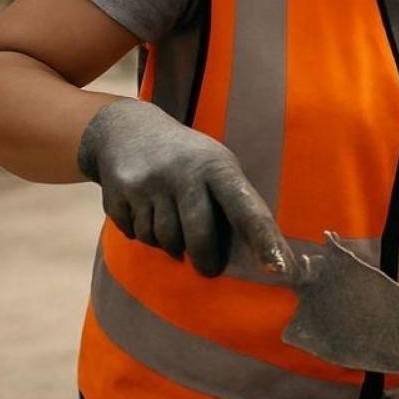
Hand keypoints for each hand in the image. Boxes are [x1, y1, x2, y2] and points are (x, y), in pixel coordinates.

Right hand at [77, 98, 295, 278]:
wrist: (127, 128)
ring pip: (165, 240)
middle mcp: (182, 172)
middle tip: (209, 269)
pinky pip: (137, 235)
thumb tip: (251, 254)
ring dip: (172, 246)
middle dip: (205, 260)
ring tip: (173, 227)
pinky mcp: (119, 193)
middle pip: (198, 235)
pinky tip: (146, 214)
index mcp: (216, 165)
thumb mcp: (214, 163)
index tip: (280, 267)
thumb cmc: (186, 157)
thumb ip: (231, 200)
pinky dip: (144, 235)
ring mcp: (148, 182)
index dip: (263, 238)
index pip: (244, 206)